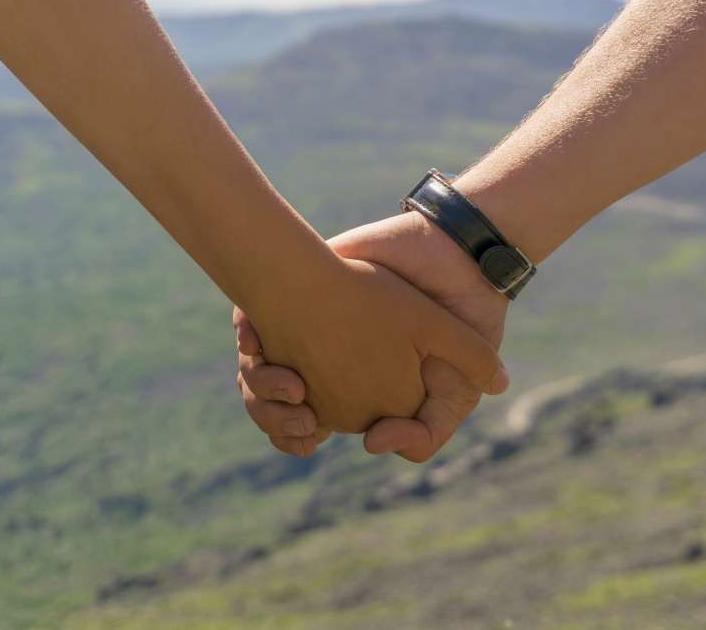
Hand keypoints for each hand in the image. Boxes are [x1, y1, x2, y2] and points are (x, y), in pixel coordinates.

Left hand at [234, 211, 509, 461]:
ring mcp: (307, 324)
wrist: (458, 261)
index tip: (308, 433)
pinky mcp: (299, 289)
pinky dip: (246, 334)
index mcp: (353, 388)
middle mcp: (323, 359)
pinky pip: (248, 321)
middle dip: (270, 413)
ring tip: (290, 385)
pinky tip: (255, 341)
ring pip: (254, 368)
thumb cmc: (460, 324)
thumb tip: (371, 444)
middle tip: (298, 411)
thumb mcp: (455, 390)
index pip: (300, 426)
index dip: (292, 437)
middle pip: (267, 403)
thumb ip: (426, 432)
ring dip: (258, 382)